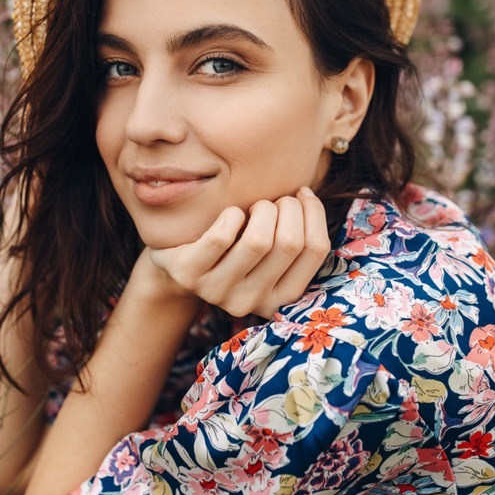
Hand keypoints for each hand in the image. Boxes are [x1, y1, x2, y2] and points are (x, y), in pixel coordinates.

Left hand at [146, 186, 330, 317]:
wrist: (178, 266)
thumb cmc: (234, 249)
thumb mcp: (267, 253)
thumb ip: (295, 235)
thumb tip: (307, 195)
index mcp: (281, 298)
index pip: (316, 250)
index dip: (314, 212)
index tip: (302, 193)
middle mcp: (252, 301)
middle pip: (289, 243)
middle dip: (288, 207)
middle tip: (274, 200)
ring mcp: (219, 292)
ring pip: (258, 241)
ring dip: (262, 209)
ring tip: (254, 207)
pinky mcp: (190, 275)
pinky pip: (221, 239)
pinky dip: (231, 215)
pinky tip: (230, 214)